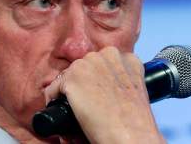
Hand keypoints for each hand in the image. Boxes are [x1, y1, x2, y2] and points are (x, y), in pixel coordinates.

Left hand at [45, 46, 165, 143]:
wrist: (130, 135)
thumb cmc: (135, 121)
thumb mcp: (136, 91)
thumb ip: (121, 80)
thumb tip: (104, 86)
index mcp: (127, 58)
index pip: (103, 63)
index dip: (98, 79)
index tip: (97, 92)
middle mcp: (108, 55)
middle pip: (86, 66)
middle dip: (84, 82)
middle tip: (87, 102)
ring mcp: (89, 64)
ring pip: (69, 75)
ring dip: (70, 90)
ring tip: (77, 108)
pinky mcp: (72, 77)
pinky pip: (54, 87)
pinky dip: (54, 99)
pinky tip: (62, 110)